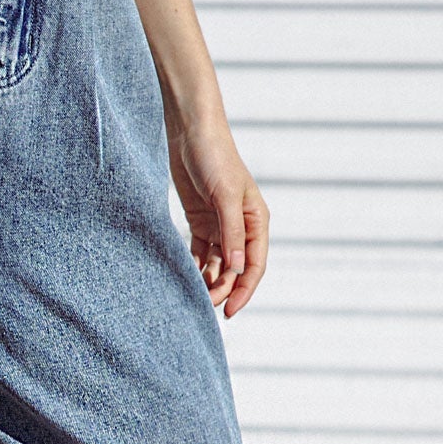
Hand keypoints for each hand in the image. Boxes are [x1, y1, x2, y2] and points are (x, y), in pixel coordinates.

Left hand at [167, 114, 267, 318]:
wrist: (191, 132)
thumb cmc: (214, 157)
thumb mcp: (225, 195)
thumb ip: (232, 232)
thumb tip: (237, 268)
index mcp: (256, 220)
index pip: (254, 264)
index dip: (244, 289)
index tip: (229, 311)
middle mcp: (241, 225)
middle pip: (235, 268)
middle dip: (224, 289)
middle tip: (204, 306)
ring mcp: (220, 224)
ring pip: (218, 263)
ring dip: (209, 281)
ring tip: (194, 296)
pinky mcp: (201, 220)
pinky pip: (201, 252)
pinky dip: (196, 266)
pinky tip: (186, 278)